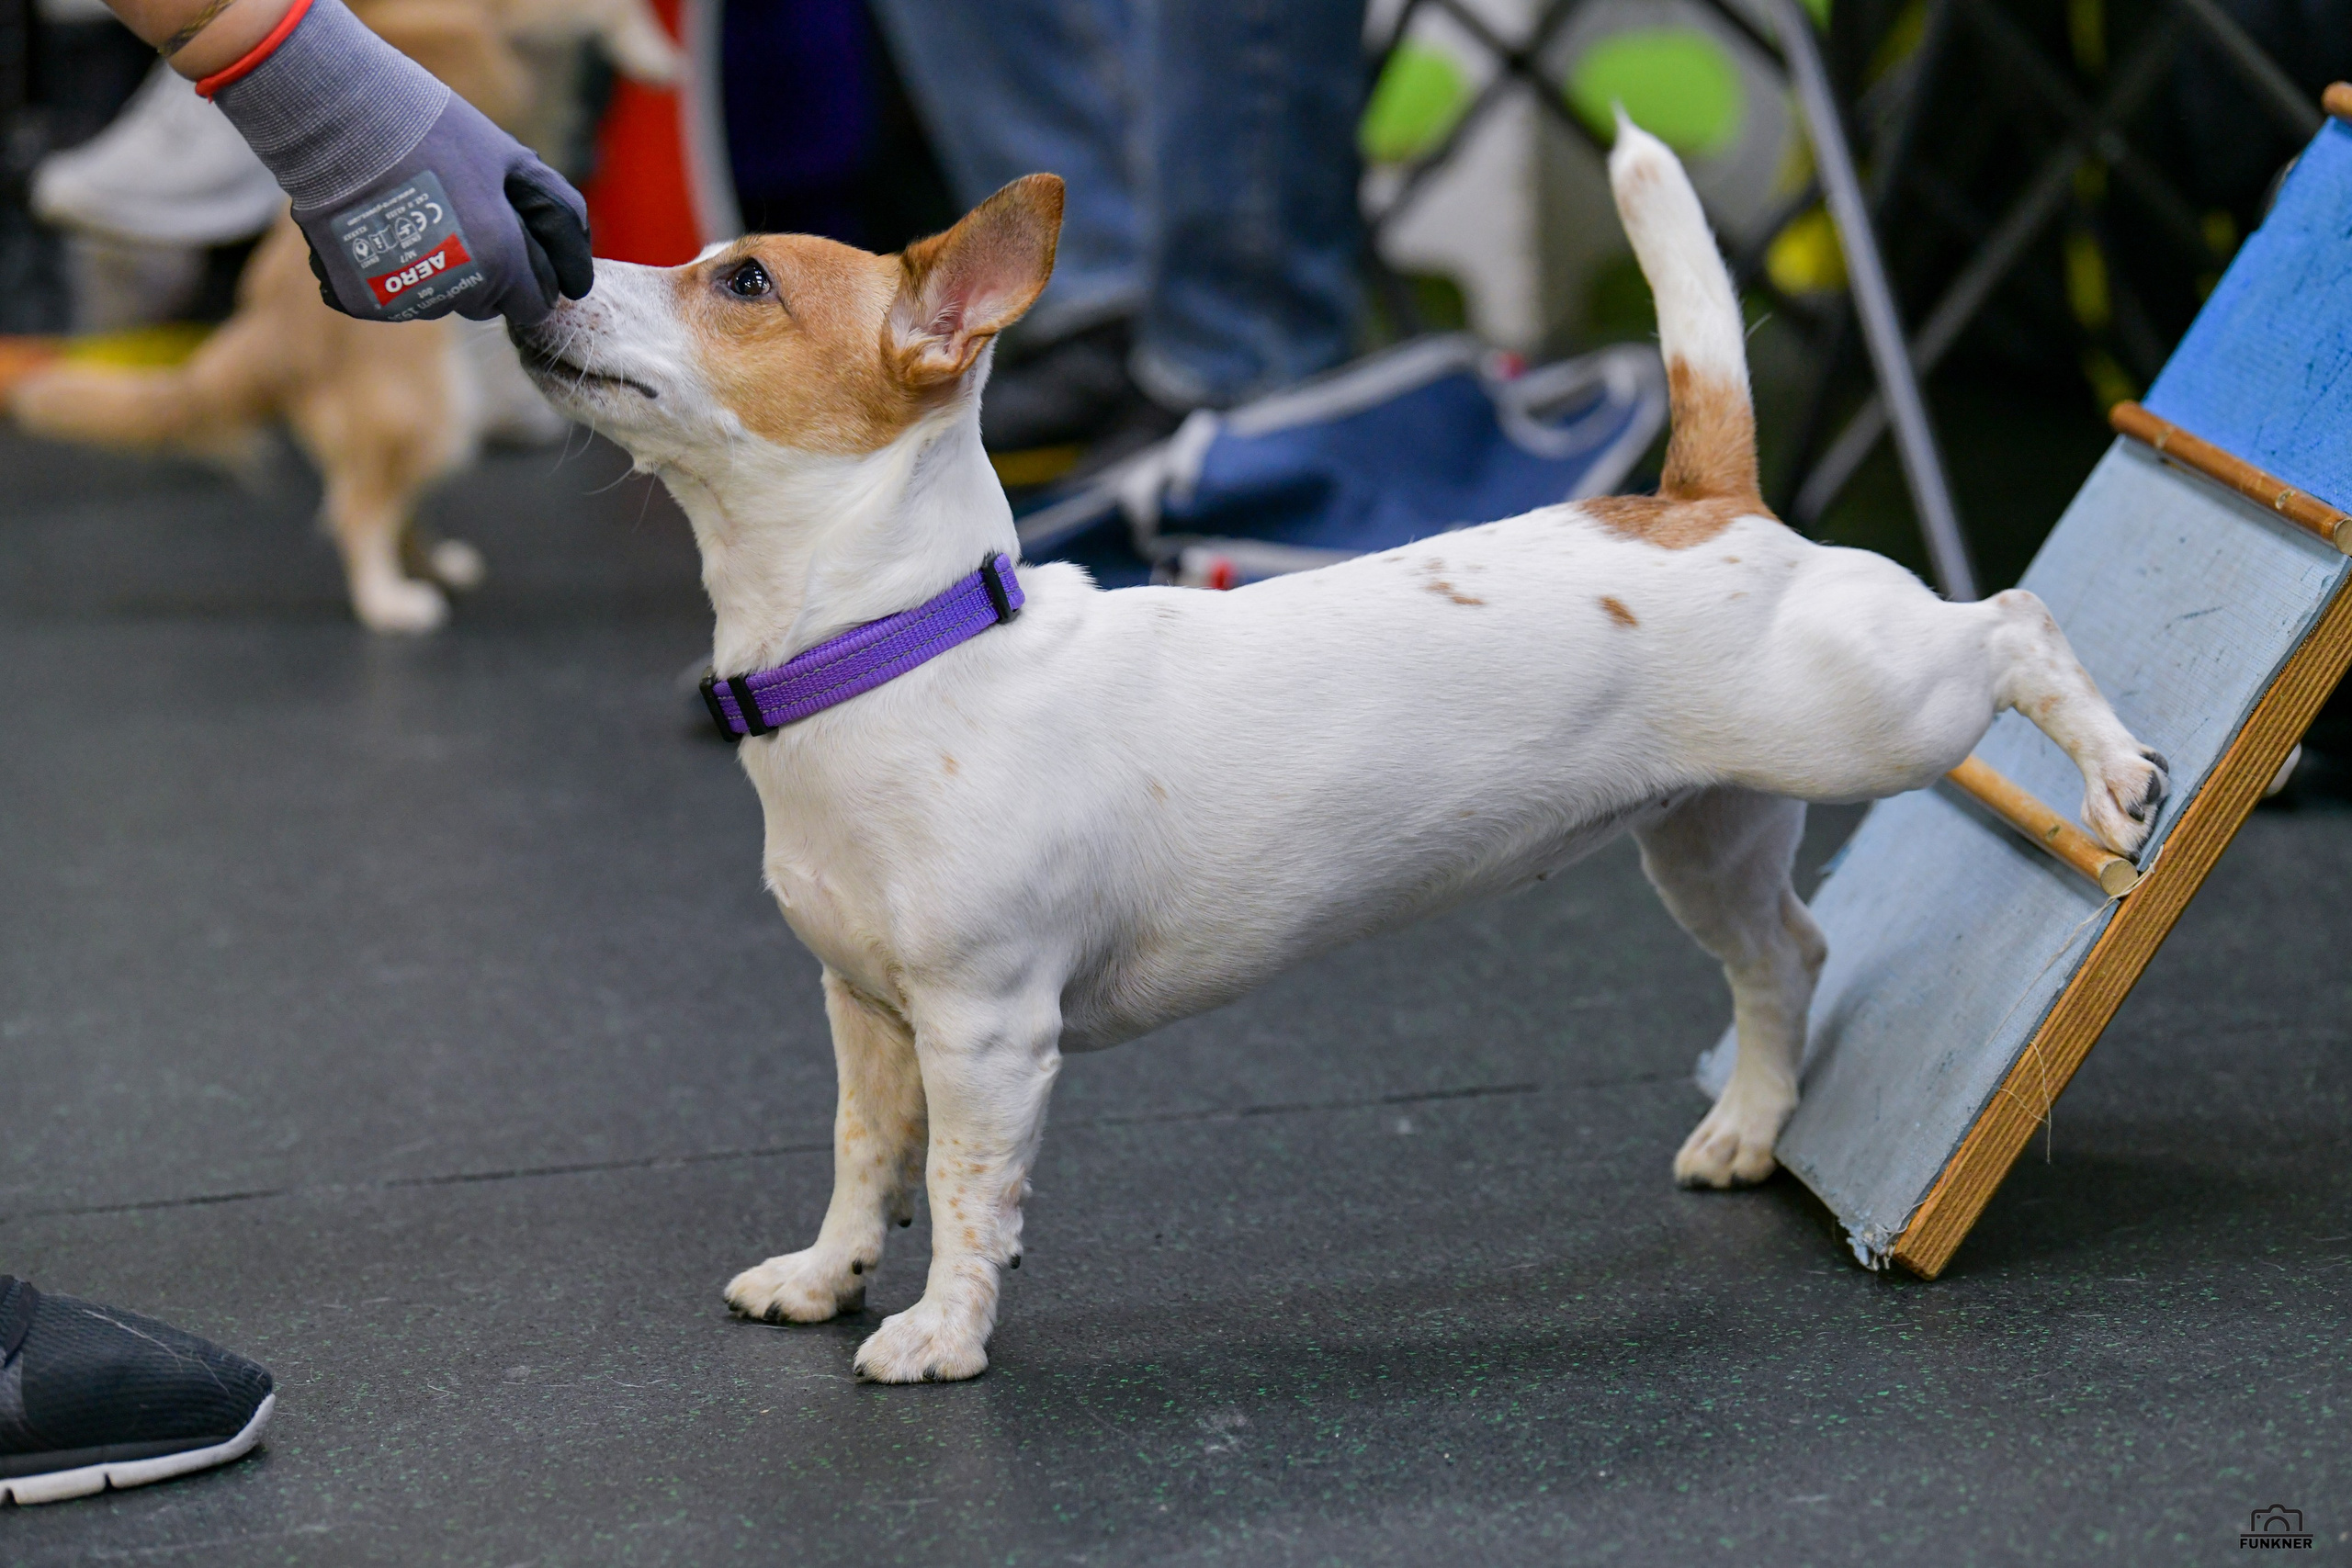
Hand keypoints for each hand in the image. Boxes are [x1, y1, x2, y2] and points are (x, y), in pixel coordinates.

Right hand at [202, 0, 591, 324]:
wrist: (337, 115)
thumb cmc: (432, 131)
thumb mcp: (510, 160)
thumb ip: (556, 215)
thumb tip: (580, 276)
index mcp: (500, 259)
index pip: (533, 306)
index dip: (528, 276)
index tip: (509, 245)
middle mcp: (455, 289)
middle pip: (485, 306)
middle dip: (483, 274)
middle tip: (453, 217)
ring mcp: (404, 298)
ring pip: (437, 304)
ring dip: (434, 273)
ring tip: (412, 215)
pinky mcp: (359, 299)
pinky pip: (388, 300)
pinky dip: (385, 274)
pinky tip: (378, 228)